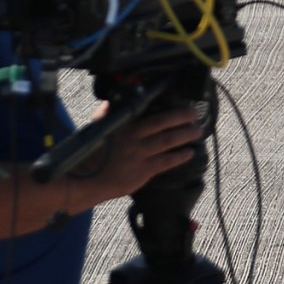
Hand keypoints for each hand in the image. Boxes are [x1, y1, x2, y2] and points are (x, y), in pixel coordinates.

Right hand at [74, 105, 203, 201]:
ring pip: (167, 141)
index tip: (180, 102)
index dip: (165, 108)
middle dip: (181, 117)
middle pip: (162, 123)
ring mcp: (139, 154)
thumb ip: (105, 115)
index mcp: (123, 125)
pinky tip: (189, 153)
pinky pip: (166, 162)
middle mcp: (133, 137)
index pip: (147, 111)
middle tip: (195, 114)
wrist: (85, 180)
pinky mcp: (143, 171)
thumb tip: (109, 102)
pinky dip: (179, 157)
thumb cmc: (91, 154)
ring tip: (198, 131)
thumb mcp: (96, 129)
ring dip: (185, 135)